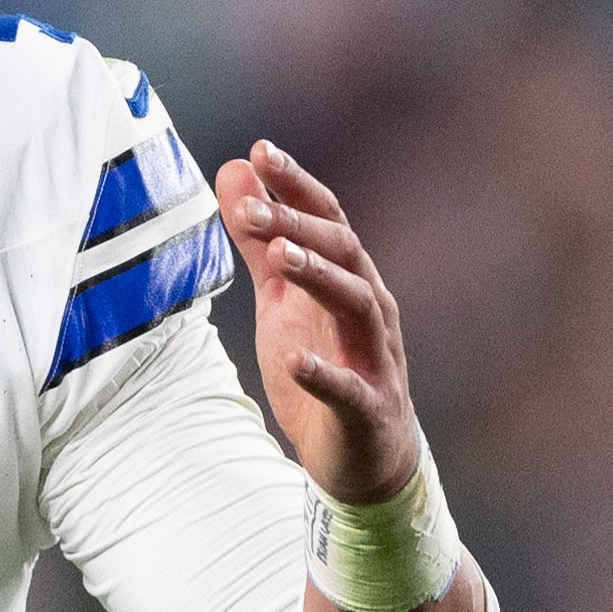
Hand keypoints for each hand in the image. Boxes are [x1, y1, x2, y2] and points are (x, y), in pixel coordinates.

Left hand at [214, 141, 419, 503]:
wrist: (362, 459)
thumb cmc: (325, 367)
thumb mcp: (282, 303)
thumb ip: (260, 244)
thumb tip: (236, 173)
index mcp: (350, 279)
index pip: (328, 219)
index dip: (297, 185)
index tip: (261, 151)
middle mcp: (371, 309)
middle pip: (346, 252)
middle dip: (300, 227)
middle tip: (252, 209)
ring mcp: (376, 358)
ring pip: (357, 306)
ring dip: (319, 278)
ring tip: (278, 259)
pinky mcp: (369, 409)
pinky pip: (349, 388)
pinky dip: (323, 373)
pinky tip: (294, 361)